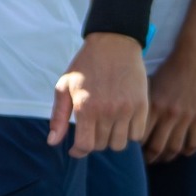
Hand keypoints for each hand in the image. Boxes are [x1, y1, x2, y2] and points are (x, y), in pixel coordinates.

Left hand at [51, 33, 148, 157]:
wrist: (113, 44)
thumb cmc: (85, 65)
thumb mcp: (64, 86)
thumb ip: (58, 117)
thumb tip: (52, 142)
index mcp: (86, 107)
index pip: (85, 146)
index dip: (78, 152)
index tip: (76, 149)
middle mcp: (107, 111)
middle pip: (102, 146)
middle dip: (93, 141)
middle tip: (91, 129)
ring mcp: (127, 109)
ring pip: (120, 144)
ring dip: (111, 139)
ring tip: (106, 126)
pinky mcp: (142, 106)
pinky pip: (137, 135)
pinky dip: (129, 133)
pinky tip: (121, 122)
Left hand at [143, 52, 195, 163]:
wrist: (195, 56)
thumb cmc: (169, 68)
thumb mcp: (149, 84)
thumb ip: (143, 103)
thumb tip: (130, 119)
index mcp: (152, 105)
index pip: (140, 135)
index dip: (135, 147)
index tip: (132, 151)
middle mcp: (168, 114)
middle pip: (156, 147)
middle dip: (150, 158)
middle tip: (146, 161)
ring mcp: (186, 117)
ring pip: (175, 148)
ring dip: (168, 157)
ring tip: (163, 158)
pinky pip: (194, 142)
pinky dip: (188, 151)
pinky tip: (183, 151)